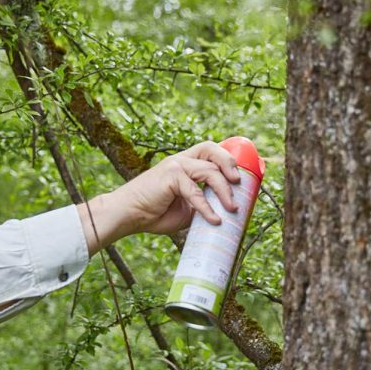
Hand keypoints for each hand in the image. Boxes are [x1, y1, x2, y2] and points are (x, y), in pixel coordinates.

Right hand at [78, 141, 241, 252]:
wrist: (128, 215)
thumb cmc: (154, 213)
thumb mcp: (186, 209)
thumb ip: (203, 203)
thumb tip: (227, 213)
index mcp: (185, 165)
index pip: (211, 152)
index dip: (228, 160)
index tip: (242, 178)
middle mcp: (181, 160)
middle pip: (212, 149)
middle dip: (230, 163)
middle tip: (239, 183)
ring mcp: (175, 166)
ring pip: (209, 171)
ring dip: (224, 191)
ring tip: (232, 209)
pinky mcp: (170, 176)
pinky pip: (195, 191)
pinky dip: (207, 207)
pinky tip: (214, 220)